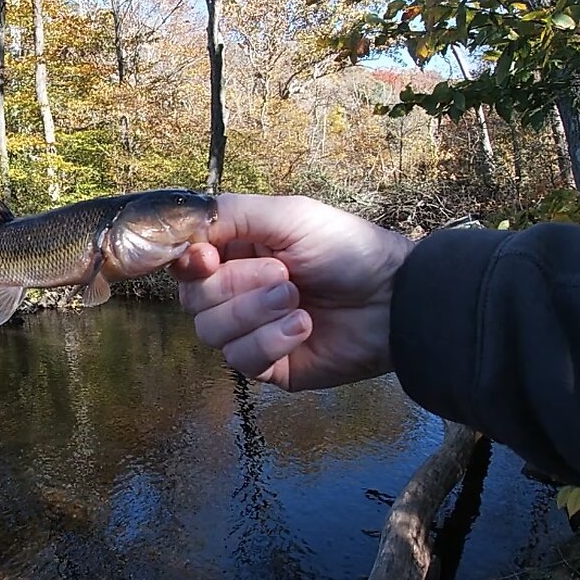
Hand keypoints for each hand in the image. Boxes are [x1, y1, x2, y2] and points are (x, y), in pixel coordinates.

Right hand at [171, 194, 413, 390]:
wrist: (396, 300)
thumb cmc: (349, 250)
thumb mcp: (290, 215)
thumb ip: (231, 213)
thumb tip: (182, 229)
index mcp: (236, 252)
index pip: (185, 263)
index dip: (190, 263)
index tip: (208, 258)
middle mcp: (236, 292)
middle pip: (194, 299)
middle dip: (238, 286)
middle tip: (286, 276)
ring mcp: (250, 330)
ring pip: (211, 332)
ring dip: (255, 314)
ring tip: (298, 301)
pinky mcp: (268, 365)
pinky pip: (242, 360)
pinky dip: (271, 341)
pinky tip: (303, 327)